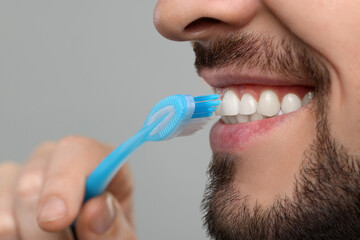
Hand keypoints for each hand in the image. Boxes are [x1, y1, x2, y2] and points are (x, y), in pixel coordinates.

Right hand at [0, 136, 136, 239]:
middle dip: (45, 228)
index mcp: (100, 165)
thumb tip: (97, 208)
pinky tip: (30, 239)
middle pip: (34, 179)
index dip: (64, 181)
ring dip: (28, 236)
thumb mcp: (120, 239)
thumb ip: (115, 228)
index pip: (79, 151)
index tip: (57, 220)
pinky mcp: (3, 195)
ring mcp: (25, 177)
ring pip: (8, 201)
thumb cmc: (107, 238)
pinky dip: (12, 237)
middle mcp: (60, 164)